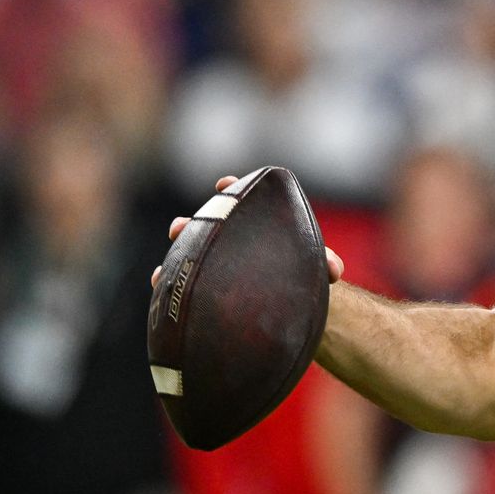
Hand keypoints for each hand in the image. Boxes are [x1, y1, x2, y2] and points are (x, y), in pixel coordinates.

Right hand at [150, 174, 346, 288]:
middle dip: (190, 224)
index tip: (225, 185)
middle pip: (203, 226)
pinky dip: (168, 282)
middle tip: (180, 227)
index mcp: (251, 225)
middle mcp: (226, 240)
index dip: (231, 190)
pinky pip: (181, 282)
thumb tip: (335, 270)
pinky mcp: (201, 286)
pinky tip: (159, 286)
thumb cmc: (299, 276)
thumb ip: (322, 262)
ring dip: (175, 256)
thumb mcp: (311, 267)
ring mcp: (211, 262)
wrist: (287, 308)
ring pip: (186, 253)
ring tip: (160, 266)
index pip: (238, 199)